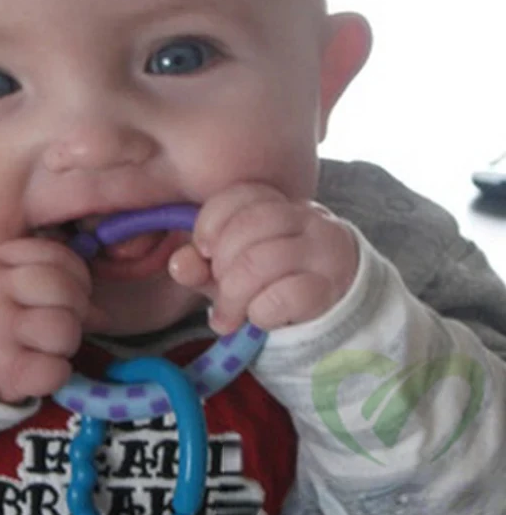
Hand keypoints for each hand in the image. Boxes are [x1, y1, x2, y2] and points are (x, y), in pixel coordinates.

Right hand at [0, 239, 107, 403]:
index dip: (77, 275)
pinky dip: (55, 374)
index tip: (73, 292)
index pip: (55, 255)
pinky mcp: (3, 372)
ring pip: (64, 329)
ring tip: (45, 348)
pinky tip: (38, 371)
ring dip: (65, 344)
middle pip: (65, 290)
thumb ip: (41, 281)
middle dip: (76, 309)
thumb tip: (100, 312)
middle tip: (63, 323)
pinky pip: (55, 370)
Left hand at [168, 184, 357, 332]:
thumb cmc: (272, 280)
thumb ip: (201, 264)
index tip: (203, 250)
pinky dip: (261, 312)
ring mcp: (324, 251)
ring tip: (229, 316)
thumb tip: (179, 264)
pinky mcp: (331, 288)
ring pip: (264, 260)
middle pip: (250, 226)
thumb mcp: (230, 269)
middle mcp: (306, 217)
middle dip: (222, 264)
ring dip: (235, 294)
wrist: (334, 308)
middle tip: (219, 290)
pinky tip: (259, 319)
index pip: (240, 195)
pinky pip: (286, 294)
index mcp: (277, 203)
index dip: (210, 223)